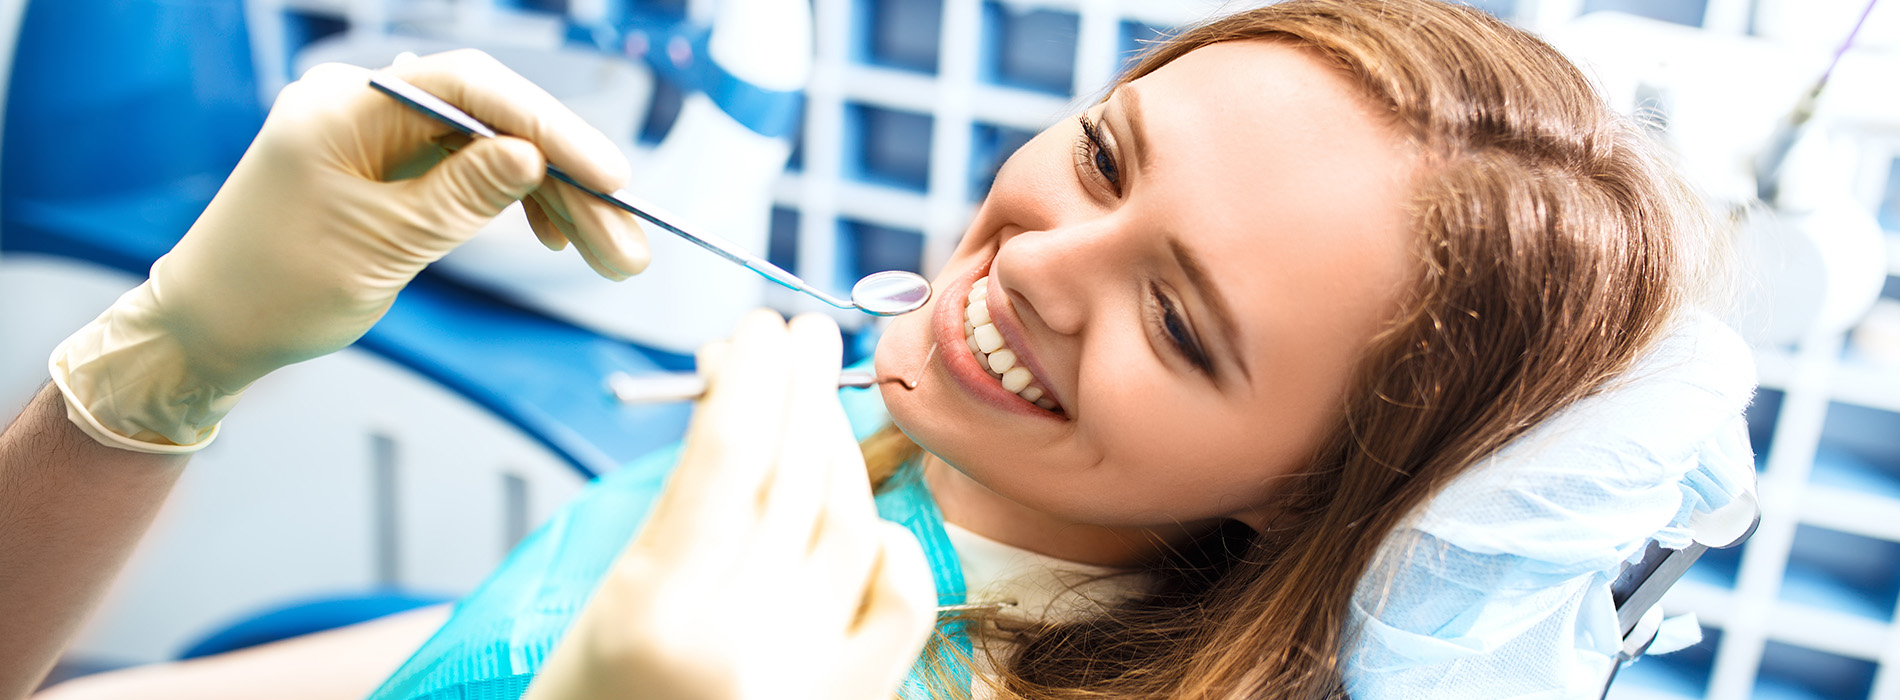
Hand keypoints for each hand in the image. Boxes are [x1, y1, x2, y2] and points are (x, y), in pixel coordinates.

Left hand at [48, 49, 647, 451]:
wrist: (210, 331)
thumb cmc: (274, 290)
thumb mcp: (379, 247)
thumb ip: (460, 196)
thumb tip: (532, 155)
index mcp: (344, 108)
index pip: (467, 88)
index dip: (546, 124)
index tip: (607, 174)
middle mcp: (364, 108)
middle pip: (492, 124)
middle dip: (568, 180)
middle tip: (628, 238)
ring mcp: (380, 138)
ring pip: (492, 154)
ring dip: (556, 202)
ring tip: (613, 255)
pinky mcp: (392, 171)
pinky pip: (470, 175)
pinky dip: (516, 205)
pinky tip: (559, 237)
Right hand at [524, 311, 937, 699]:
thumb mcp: (600, 611)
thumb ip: (675, 520)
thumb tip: (742, 414)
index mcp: (654, 612)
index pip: (726, 457)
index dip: (748, 380)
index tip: (755, 331)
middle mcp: (739, 641)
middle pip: (792, 476)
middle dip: (800, 389)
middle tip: (801, 330)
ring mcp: (806, 675)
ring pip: (849, 522)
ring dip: (837, 447)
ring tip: (818, 398)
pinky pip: (901, 600)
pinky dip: (894, 542)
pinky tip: (865, 511)